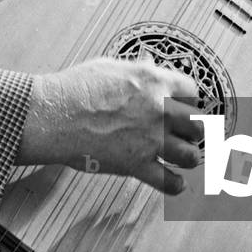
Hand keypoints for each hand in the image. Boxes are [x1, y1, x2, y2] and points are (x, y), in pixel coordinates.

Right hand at [16, 57, 201, 193]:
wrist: (55, 115)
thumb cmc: (77, 87)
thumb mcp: (112, 67)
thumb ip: (138, 71)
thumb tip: (149, 66)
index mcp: (154, 81)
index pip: (192, 92)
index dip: (189, 100)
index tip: (184, 106)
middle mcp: (159, 110)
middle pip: (197, 125)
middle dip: (192, 130)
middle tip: (185, 133)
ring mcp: (150, 139)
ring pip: (190, 155)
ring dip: (188, 157)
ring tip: (182, 156)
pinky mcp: (136, 164)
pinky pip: (168, 182)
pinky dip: (175, 185)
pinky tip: (175, 182)